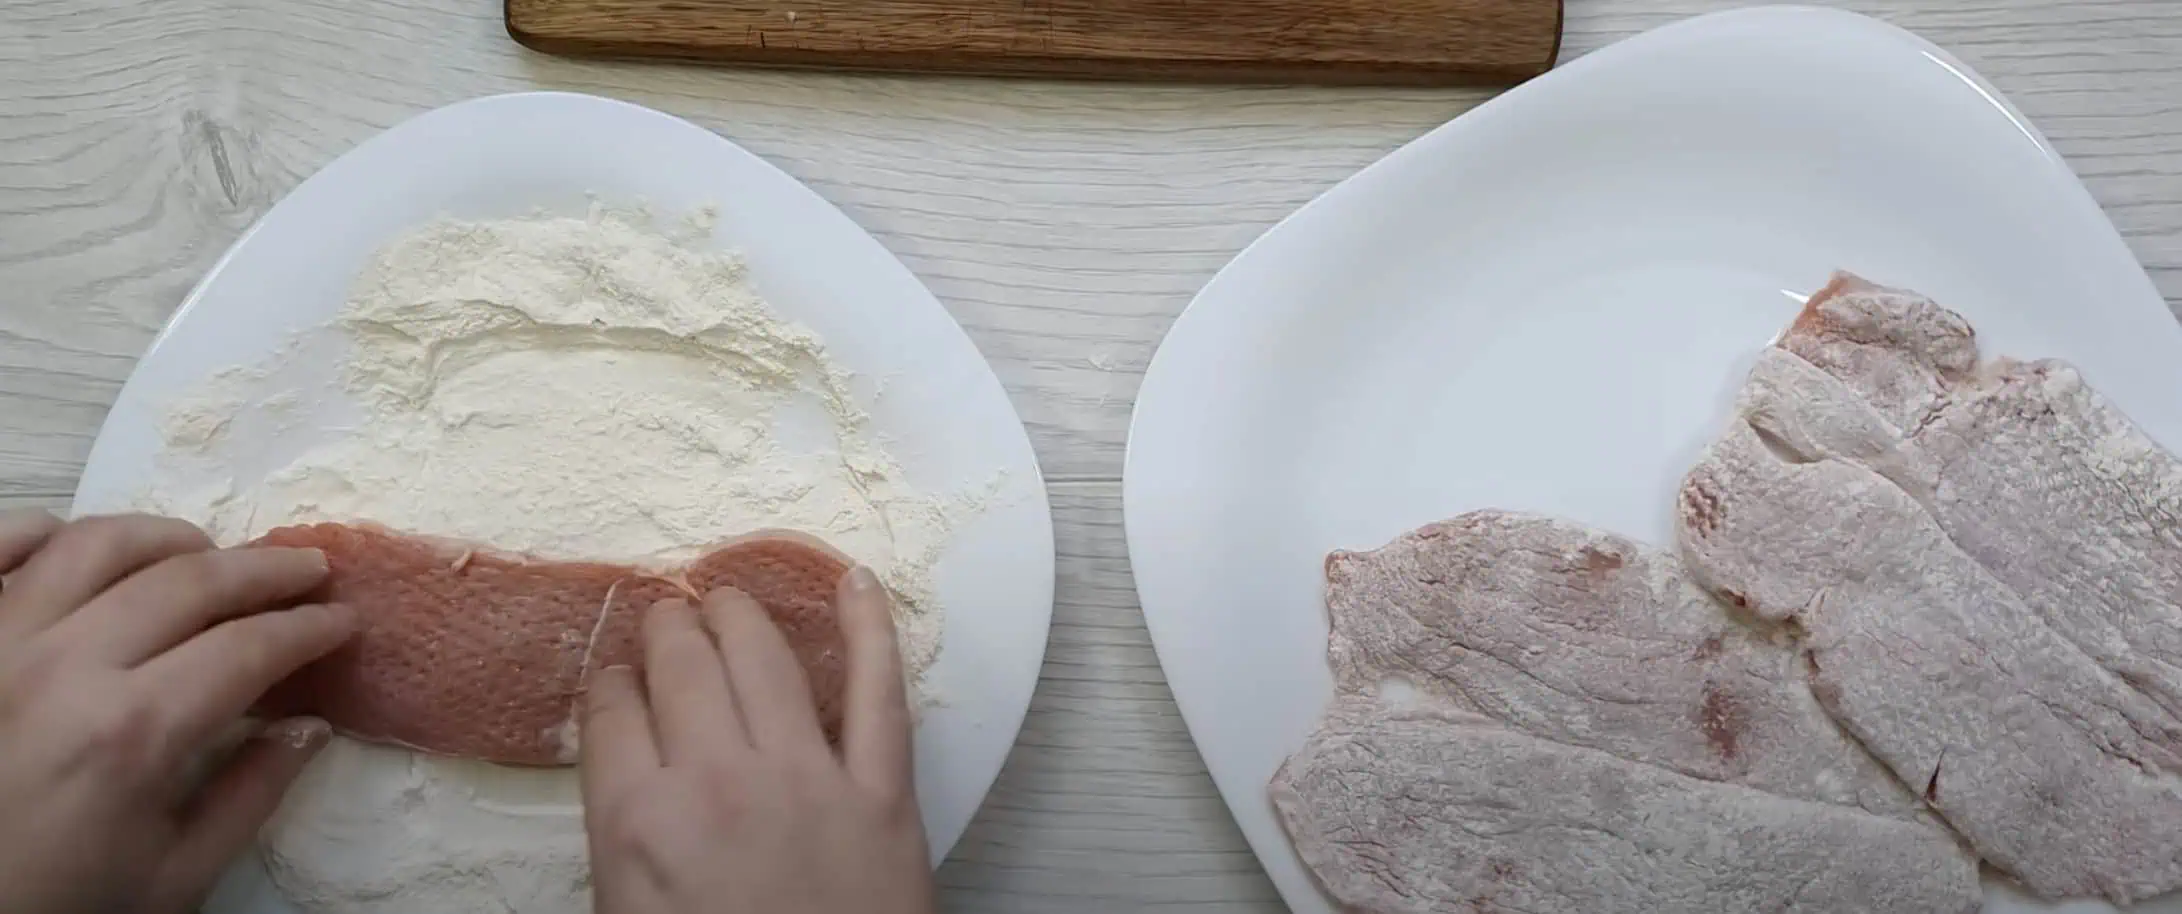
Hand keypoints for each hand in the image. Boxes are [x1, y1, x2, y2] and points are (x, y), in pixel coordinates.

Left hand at [0, 511, 356, 913]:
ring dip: (169, 538)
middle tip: (307, 569)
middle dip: (266, 570)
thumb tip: (309, 727)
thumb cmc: (59, 899)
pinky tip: (81, 544)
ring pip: (97, 545)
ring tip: (205, 554)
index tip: (342, 619)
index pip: (248, 648)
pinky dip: (44, 532)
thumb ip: (249, 795)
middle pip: (189, 581)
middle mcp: (64, 667)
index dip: (308, 628)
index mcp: (132, 733)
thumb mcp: (172, 876)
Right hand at [580, 567, 935, 913]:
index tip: (619, 677)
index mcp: (637, 822)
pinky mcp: (884, 794)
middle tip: (669, 617)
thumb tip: (627, 784)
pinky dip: (872, 627)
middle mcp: (717, 781)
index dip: (613, 683)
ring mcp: (807, 779)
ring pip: (765, 658)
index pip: (611, 710)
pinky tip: (857, 583)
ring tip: (727, 596)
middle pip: (682, 666)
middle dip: (669, 629)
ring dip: (740, 613)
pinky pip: (879, 692)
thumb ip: (623, 839)